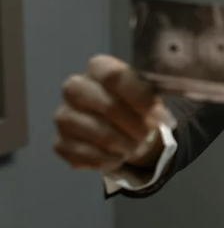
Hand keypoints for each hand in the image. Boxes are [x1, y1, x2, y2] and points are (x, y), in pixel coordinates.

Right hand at [54, 55, 168, 172]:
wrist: (118, 125)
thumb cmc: (132, 103)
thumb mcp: (146, 93)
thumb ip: (150, 99)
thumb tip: (157, 114)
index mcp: (97, 68)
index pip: (115, 77)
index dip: (139, 97)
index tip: (156, 114)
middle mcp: (74, 87)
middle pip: (106, 105)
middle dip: (133, 124)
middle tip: (147, 134)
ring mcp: (64, 116)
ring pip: (97, 132)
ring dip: (123, 144)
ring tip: (135, 146)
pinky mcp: (61, 143)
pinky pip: (86, 155)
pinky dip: (108, 159)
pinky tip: (118, 156)